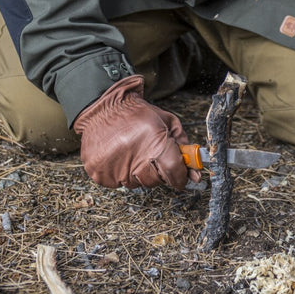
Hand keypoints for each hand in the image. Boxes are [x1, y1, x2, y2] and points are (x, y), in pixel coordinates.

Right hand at [73, 75, 191, 189]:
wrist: (102, 110)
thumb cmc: (136, 114)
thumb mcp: (166, 121)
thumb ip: (182, 145)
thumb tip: (193, 171)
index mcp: (154, 142)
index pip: (174, 172)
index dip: (180, 176)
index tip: (181, 177)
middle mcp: (135, 158)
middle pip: (157, 180)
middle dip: (160, 172)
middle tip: (154, 156)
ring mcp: (116, 168)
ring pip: (138, 183)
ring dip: (140, 172)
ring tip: (134, 152)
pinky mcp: (101, 175)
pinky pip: (119, 183)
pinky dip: (123, 173)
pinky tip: (121, 156)